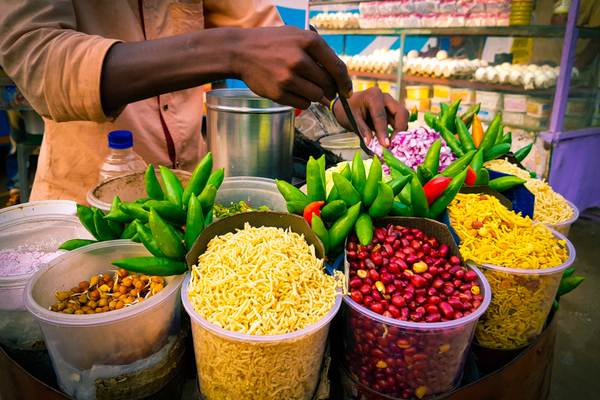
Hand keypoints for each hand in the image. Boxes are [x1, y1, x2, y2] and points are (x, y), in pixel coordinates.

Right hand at [232, 26, 352, 108]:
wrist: (241, 51)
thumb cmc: (273, 44)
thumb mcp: (297, 36)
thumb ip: (319, 54)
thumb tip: (338, 80)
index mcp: (308, 42)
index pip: (338, 68)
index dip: (345, 83)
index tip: (347, 92)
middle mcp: (299, 59)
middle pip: (328, 85)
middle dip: (330, 90)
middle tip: (325, 89)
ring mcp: (288, 77)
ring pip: (317, 96)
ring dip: (315, 95)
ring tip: (304, 86)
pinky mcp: (279, 92)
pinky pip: (303, 104)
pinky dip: (303, 101)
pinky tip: (294, 91)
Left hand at [332, 87, 407, 146]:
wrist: (348, 105)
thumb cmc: (349, 110)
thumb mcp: (352, 119)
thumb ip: (362, 130)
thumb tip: (370, 143)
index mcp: (373, 96)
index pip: (380, 116)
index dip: (383, 131)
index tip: (385, 145)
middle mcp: (385, 97)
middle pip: (401, 113)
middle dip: (399, 129)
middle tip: (393, 144)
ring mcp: (391, 103)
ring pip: (403, 117)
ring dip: (400, 131)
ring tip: (392, 144)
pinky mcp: (393, 111)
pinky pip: (399, 121)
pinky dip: (397, 131)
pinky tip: (391, 140)